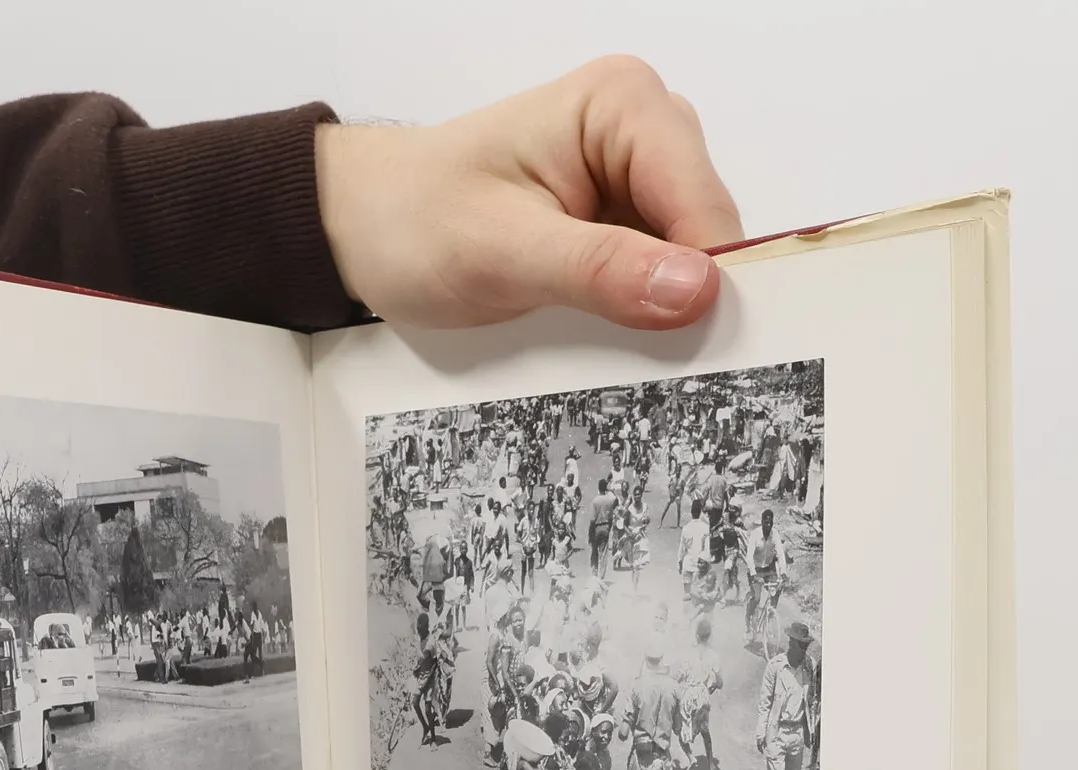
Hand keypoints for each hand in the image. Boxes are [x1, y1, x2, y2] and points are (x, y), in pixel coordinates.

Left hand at [316, 57, 741, 331]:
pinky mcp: (624, 225)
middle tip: (633, 355)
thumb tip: (694, 289)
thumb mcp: (502, 252)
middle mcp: (645, 131)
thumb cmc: (417, 221)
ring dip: (660, 313)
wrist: (369, 230)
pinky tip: (602, 332)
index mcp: (623, 106)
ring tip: (602, 341)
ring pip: (691, 264)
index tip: (689, 347)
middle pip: (709, 234)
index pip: (703, 204)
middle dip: (683, 299)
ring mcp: (638, 181)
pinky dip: (641, 316)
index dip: (706, 281)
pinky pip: (659, 280)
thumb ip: (600, 271)